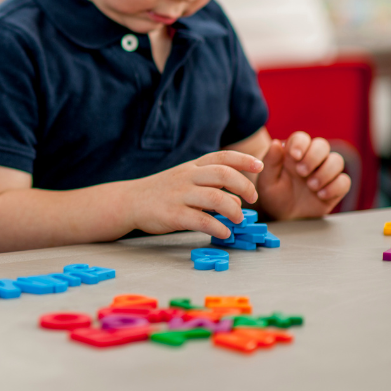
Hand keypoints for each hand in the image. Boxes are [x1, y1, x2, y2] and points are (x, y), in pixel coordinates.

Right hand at [126, 151, 262, 238]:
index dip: (243, 159)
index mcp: (192, 167)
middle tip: (253, 199)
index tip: (259, 166)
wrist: (130, 201)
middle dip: (244, 186)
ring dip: (234, 210)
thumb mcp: (186, 182)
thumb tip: (238, 202)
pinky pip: (202, 221)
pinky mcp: (173, 215)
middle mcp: (187, 177)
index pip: (222, 157)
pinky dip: (218, 228)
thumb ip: (212, 188)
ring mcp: (179, 195)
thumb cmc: (163, 192)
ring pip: (215, 198)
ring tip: (238, 220)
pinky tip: (224, 232)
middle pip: (223, 175)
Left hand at [258, 132, 350, 218]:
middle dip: (313, 157)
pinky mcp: (335, 188)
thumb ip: (271, 161)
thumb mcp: (266, 180)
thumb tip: (276, 143)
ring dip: (325, 172)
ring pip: (337, 160)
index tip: (294, 156)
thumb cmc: (274, 195)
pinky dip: (335, 187)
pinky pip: (344, 181)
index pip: (301, 138)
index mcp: (293, 154)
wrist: (283, 217)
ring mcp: (325, 173)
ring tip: (311, 186)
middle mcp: (311, 160)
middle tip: (301, 172)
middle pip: (322, 145)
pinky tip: (320, 195)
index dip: (300, 143)